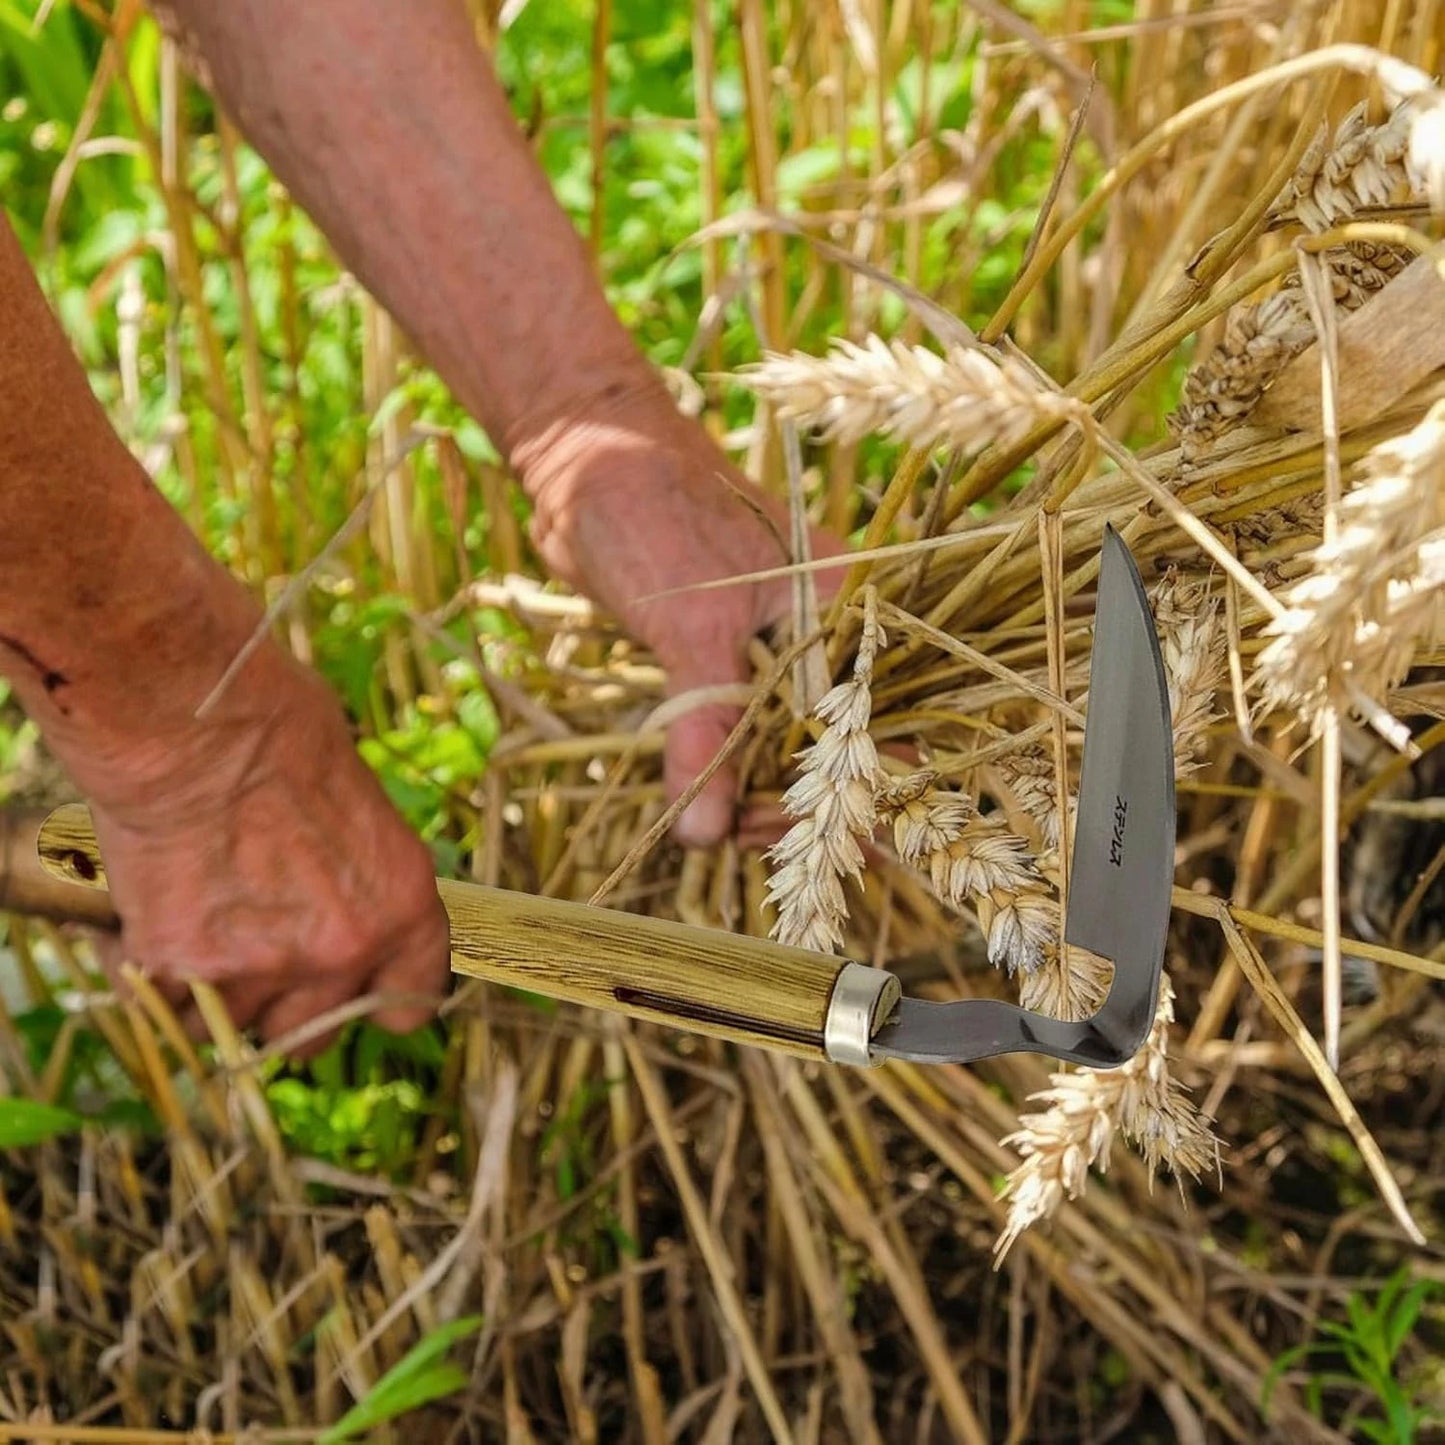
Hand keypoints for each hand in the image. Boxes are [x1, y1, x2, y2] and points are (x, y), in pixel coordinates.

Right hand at [75, 639, 450, 1055]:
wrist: (192, 723)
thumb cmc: (280, 728)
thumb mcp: (358, 804)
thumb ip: (355, 873)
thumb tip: (338, 892)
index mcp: (402, 907)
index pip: (408, 1003)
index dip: (375, 997)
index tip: (352, 985)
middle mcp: (340, 951)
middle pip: (313, 1035)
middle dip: (286, 1006)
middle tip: (255, 954)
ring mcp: (258, 968)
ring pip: (232, 1029)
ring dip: (214, 995)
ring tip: (195, 923)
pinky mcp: (177, 968)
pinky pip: (160, 1007)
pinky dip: (147, 976)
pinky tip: (142, 923)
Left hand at [521, 402, 847, 846]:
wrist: (587, 463)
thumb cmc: (651, 516)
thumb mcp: (689, 629)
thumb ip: (706, 730)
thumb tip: (705, 831)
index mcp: (848, 610)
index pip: (876, 720)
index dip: (852, 788)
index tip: (811, 839)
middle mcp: (826, 634)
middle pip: (836, 744)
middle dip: (799, 801)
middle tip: (740, 835)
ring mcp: (779, 649)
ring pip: (787, 745)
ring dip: (759, 794)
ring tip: (716, 826)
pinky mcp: (729, 662)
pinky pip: (745, 732)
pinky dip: (728, 772)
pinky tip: (707, 805)